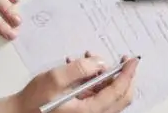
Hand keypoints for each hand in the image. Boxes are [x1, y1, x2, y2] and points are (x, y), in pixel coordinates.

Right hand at [0, 54, 138, 112]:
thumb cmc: (34, 101)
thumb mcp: (54, 79)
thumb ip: (80, 69)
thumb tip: (100, 63)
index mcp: (89, 111)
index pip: (118, 92)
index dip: (128, 74)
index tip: (133, 60)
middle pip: (120, 97)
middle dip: (122, 76)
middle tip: (121, 60)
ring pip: (109, 95)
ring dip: (105, 76)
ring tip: (88, 59)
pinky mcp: (83, 111)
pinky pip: (97, 96)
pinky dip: (94, 81)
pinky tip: (79, 69)